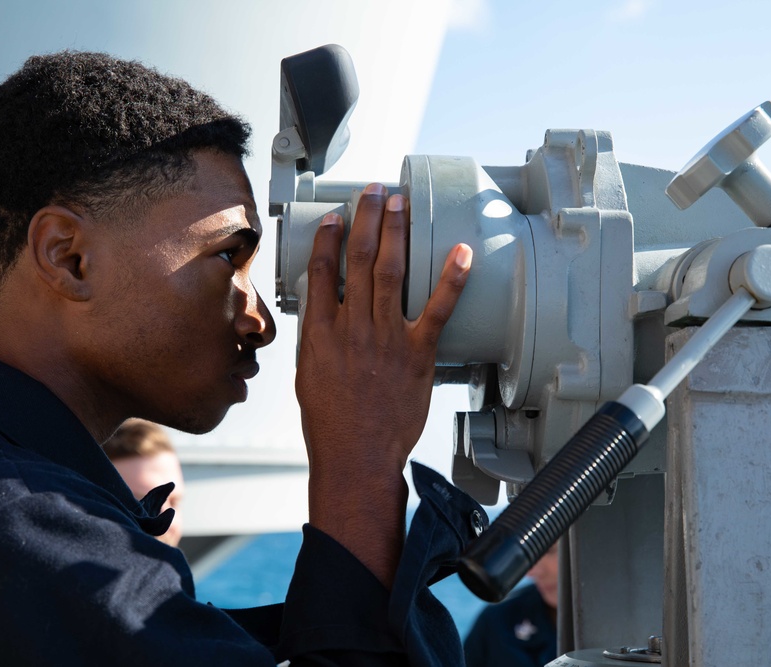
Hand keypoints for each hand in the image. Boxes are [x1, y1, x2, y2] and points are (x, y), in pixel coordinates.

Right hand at [295, 182, 470, 585]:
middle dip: (365, 218)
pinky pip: (437, 309)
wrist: (356, 457)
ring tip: (400, 203)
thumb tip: (323, 316)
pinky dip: (451, 279)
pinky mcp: (417, 354)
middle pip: (357, 259)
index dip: (328, 238)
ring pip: (390, 272)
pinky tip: (462, 253)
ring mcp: (386, 338)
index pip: (322, 271)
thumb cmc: (330, 424)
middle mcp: (352, 327)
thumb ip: (317, 340)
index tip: (334, 216)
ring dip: (396, 232)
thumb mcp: (308, 376)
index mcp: (321, 333)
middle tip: (374, 191)